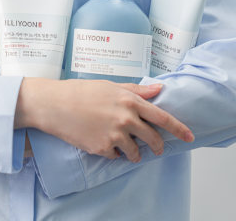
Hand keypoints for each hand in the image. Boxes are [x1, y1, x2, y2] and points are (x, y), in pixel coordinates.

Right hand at [15, 78, 193, 162]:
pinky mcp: (102, 149)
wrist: (54, 104)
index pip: (162, 117)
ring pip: (136, 152)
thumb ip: (136, 90)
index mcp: (129, 100)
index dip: (178, 128)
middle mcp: (125, 119)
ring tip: (126, 147)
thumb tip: (158, 90)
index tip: (189, 136)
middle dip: (158, 146)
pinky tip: (102, 142)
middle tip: (156, 148)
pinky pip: (116, 156)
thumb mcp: (109, 85)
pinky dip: (113, 152)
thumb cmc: (79, 91)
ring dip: (135, 152)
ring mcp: (114, 135)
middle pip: (153, 138)